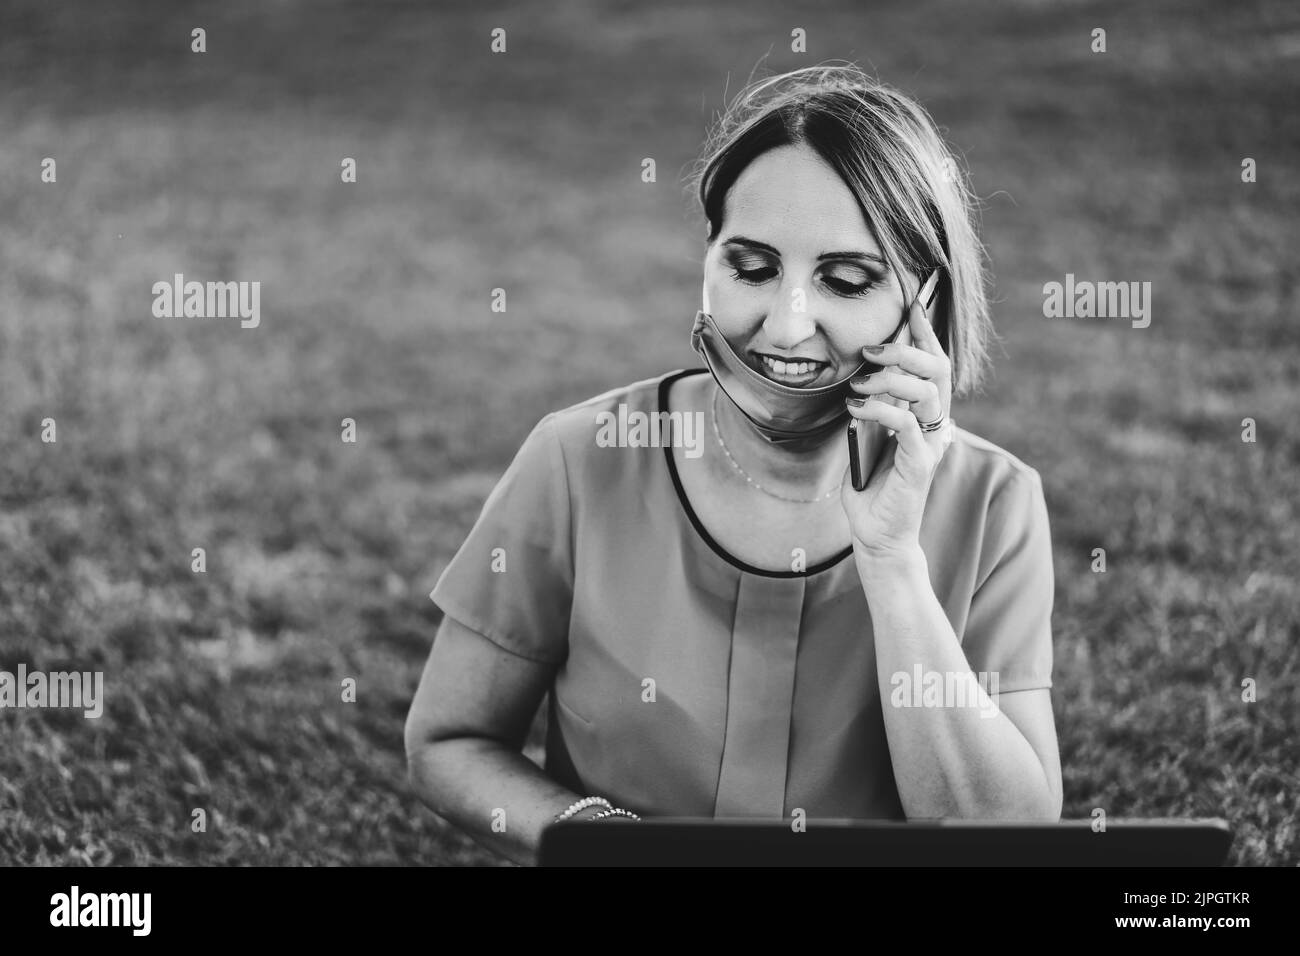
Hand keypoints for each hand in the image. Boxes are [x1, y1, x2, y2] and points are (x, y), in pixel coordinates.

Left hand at [839, 286, 955, 556]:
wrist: (875, 534)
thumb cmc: (870, 484)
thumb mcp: (864, 434)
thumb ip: (870, 405)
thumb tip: (859, 372)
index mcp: (925, 414)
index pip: (934, 365)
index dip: (926, 333)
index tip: (913, 305)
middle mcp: (934, 425)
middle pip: (938, 370)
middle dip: (906, 349)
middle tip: (871, 349)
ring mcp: (930, 444)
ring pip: (926, 391)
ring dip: (889, 379)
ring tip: (856, 386)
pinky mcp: (920, 464)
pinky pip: (906, 425)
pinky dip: (879, 411)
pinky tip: (854, 411)